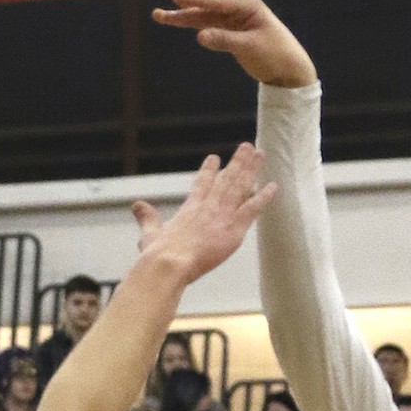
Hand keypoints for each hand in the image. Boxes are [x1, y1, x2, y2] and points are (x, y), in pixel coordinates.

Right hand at [132, 142, 277, 285]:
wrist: (170, 263)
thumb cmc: (159, 254)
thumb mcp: (150, 233)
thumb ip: (147, 217)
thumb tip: (137, 205)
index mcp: (189, 208)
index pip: (202, 184)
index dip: (209, 170)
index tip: (215, 158)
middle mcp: (208, 206)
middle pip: (226, 179)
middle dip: (237, 162)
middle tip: (247, 147)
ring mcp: (222, 215)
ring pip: (240, 187)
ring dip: (251, 169)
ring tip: (259, 153)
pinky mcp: (233, 228)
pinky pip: (252, 209)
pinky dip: (263, 197)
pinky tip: (273, 186)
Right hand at [153, 0, 317, 88]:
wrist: (290, 69)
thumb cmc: (276, 55)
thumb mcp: (250, 48)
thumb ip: (224, 40)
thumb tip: (200, 36)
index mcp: (247, 5)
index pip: (216, 0)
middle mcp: (239, 8)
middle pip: (206, 5)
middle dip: (185, 2)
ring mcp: (234, 20)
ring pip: (204, 16)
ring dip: (184, 16)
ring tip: (161, 14)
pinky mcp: (232, 32)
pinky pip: (209, 27)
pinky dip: (195, 26)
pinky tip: (181, 22)